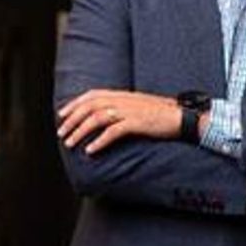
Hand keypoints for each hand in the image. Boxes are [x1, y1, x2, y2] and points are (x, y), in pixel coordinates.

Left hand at [56, 89, 180, 153]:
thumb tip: (105, 117)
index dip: (75, 103)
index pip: (92, 95)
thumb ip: (122, 108)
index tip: (62, 114)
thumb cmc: (162, 115)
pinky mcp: (137, 123)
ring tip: (71, 143)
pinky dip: (99, 141)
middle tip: (61, 133)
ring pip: (97, 118)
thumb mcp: (139, 106)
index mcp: (123, 94)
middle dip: (72, 120)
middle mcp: (123, 100)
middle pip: (90, 106)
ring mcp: (130, 111)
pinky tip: (91, 150)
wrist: (183, 117)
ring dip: (80, 131)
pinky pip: (113, 132)